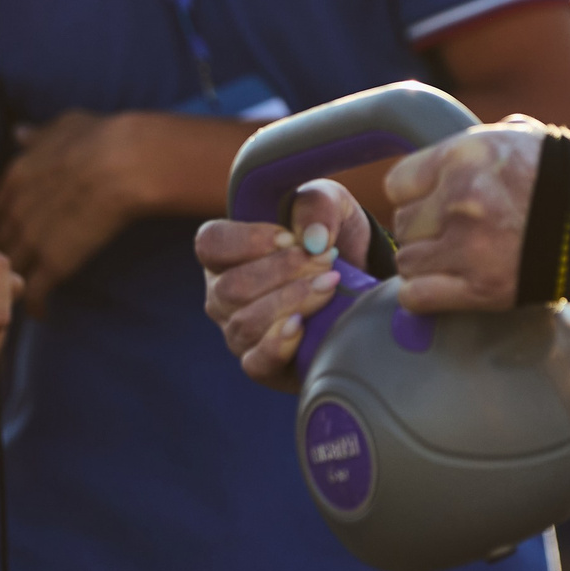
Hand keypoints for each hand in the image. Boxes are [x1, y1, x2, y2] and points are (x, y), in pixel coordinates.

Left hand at [0, 112, 149, 307]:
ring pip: (9, 270)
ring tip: (24, 292)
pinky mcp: (53, 264)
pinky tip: (41, 313)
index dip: (7, 220)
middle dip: (4, 253)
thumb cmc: (102, 137)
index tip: (17, 229)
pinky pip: (33, 293)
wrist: (125, 163)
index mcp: (16, 177)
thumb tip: (19, 132)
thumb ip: (39, 135)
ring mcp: (31, 239)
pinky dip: (35, 305)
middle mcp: (16, 210)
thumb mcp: (64, 126)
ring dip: (15, 282)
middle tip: (18, 263)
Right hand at [196, 182, 368, 391]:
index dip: (249, 240)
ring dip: (291, 301)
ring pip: (245, 322)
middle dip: (283, 271)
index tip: (291, 237)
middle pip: (230, 287)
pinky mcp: (262, 365)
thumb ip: (317, 206)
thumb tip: (313, 238)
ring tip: (328, 285)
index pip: (210, 244)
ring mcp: (238, 333)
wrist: (359, 284)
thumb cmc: (330, 240)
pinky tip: (302, 326)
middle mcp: (222, 295)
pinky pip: (256, 362)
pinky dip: (278, 344)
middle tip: (325, 260)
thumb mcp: (332, 206)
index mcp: (226, 254)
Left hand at [387, 121, 542, 313]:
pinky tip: (445, 287)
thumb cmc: (565, 175)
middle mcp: (459, 200)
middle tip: (450, 234)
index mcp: (463, 157)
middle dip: (422, 230)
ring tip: (453, 260)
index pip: (397, 184)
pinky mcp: (482, 289)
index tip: (433, 203)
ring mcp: (469, 247)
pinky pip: (418, 297)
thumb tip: (448, 156)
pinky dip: (424, 296)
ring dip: (426, 264)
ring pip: (408, 262)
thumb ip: (474, 145)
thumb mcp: (518, 137)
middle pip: (402, 226)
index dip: (415, 195)